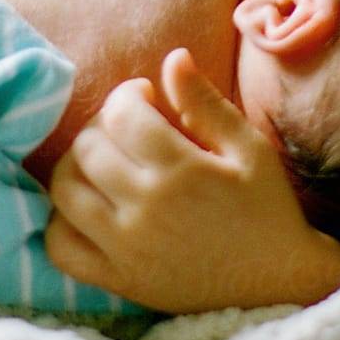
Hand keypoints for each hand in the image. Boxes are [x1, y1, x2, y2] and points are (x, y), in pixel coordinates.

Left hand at [45, 49, 339, 312]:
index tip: (146, 98)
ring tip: (104, 160)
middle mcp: (146, 209)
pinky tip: (87, 205)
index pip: (121, 115)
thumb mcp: (249, 148)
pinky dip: (61, 221)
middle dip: (102, 124)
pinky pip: (61, 248)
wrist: (279, 283)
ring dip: (75, 164)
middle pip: (88, 147)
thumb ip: (205, 103)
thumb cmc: (267, 208)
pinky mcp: (118, 280)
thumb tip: (173, 57)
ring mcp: (126, 249)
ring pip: (65, 191)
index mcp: (181, 171)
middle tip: (128, 127)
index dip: (127, 95)